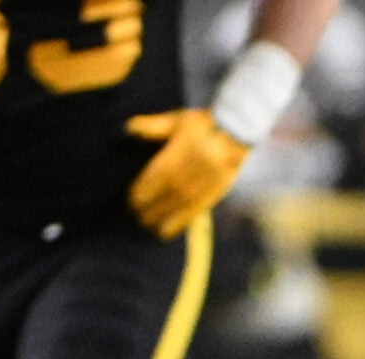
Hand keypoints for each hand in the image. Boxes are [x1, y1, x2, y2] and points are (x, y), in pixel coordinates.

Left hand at [125, 109, 248, 238]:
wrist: (236, 135)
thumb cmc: (203, 125)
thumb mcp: (176, 121)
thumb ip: (152, 127)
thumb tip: (128, 129)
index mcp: (170, 162)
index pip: (147, 186)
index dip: (136, 196)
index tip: (130, 201)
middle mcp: (181, 181)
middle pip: (157, 203)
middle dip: (145, 212)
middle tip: (136, 216)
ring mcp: (195, 192)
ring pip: (171, 214)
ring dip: (157, 222)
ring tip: (149, 227)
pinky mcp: (209, 199)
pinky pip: (189, 217)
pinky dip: (175, 226)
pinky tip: (166, 232)